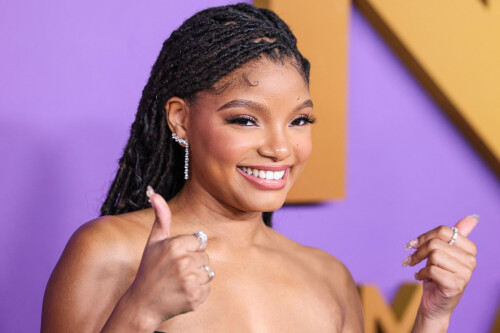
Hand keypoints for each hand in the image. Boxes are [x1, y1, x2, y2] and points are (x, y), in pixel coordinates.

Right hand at [122, 188, 213, 328]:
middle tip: (176, 271)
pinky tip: (182, 292)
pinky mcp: (195, 297)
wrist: (143, 304)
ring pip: (208, 272)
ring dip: (197, 277)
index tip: (175, 257)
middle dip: (194, 263)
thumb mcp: (153, 242)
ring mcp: (190, 281)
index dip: (189, 249)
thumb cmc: (149, 270)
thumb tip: (155, 194)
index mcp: (175, 245)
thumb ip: (161, 218)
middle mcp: (184, 262)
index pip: (200, 241)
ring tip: (179, 282)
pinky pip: (207, 288)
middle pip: (205, 257)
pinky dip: (198, 291)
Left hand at [404, 215, 477, 330]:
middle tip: (410, 258)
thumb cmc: (437, 276)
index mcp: (470, 249)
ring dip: (419, 263)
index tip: (413, 244)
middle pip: (436, 243)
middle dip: (419, 250)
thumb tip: (472, 217)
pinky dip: (420, 274)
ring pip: (434, 255)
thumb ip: (455, 235)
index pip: (444, 230)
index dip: (424, 236)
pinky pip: (431, 270)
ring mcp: (465, 274)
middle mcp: (471, 260)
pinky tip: (420, 278)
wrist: (435, 303)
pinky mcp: (456, 285)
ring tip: (418, 269)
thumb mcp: (444, 253)